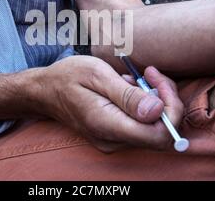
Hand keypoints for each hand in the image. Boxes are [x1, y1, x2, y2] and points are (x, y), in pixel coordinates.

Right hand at [33, 56, 183, 152]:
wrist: (44, 91)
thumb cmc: (68, 77)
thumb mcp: (97, 75)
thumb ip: (127, 96)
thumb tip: (158, 110)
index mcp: (108, 125)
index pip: (160, 134)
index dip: (170, 108)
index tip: (156, 79)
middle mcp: (113, 140)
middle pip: (162, 132)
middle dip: (165, 100)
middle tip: (149, 74)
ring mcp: (113, 141)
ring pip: (154, 128)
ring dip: (154, 100)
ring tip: (133, 78)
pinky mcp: (114, 136)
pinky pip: (141, 126)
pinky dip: (143, 105)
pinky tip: (128, 88)